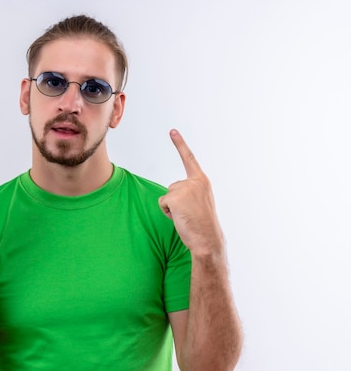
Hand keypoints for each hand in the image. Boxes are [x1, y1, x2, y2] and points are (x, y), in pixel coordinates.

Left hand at [158, 130, 223, 255]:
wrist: (207, 239)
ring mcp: (185, 188)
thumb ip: (190, 193)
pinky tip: (180, 218)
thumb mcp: (199, 203)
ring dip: (172, 208)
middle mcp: (195, 181)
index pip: (189, 159)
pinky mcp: (176, 196)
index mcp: (202, 181)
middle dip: (176, 202)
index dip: (180, 144)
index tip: (172, 131)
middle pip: (172, 188)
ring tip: (186, 216)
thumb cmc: (202, 225)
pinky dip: (168, 213)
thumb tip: (174, 196)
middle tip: (190, 214)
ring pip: (167, 196)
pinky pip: (163, 204)